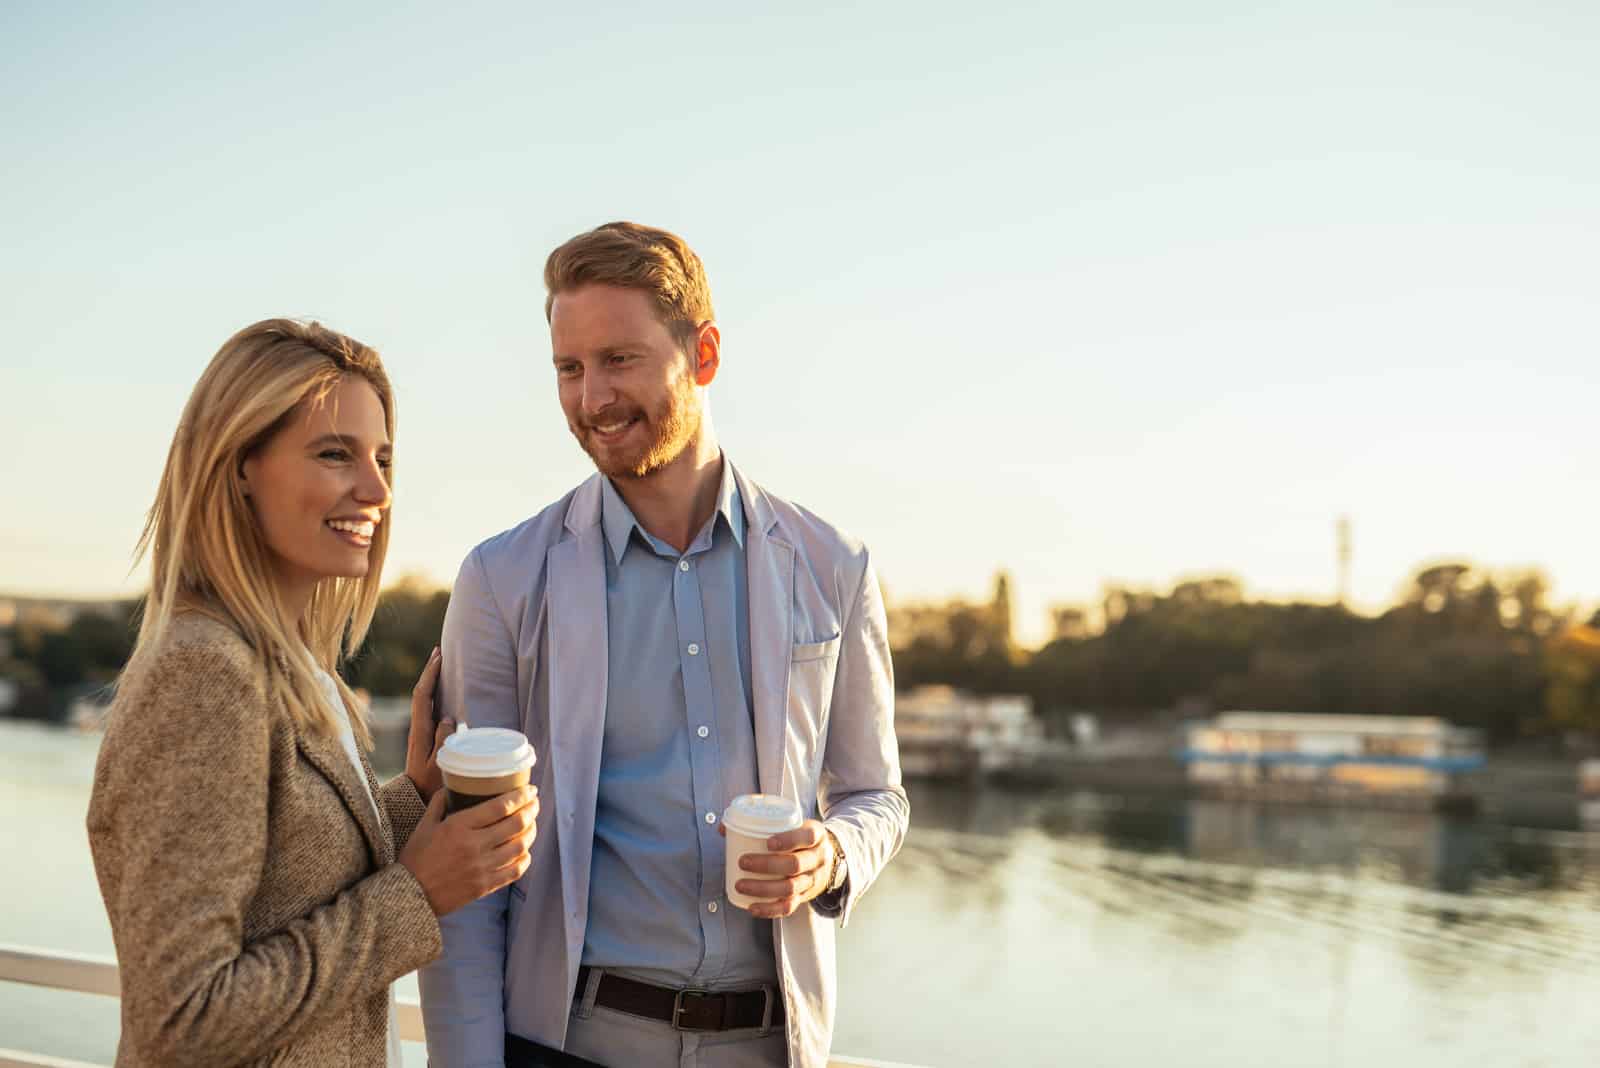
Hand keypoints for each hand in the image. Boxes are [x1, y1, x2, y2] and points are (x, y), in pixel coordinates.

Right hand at [398, 785, 538, 915]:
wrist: (409, 896)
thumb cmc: (415, 859)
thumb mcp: (424, 825)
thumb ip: (440, 803)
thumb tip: (453, 785)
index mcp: (459, 827)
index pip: (500, 807)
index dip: (521, 796)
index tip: (530, 789)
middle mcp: (474, 846)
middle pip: (516, 824)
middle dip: (531, 809)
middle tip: (534, 802)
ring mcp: (482, 868)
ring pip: (520, 846)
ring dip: (531, 831)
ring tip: (532, 823)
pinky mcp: (485, 886)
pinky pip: (515, 871)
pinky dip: (524, 858)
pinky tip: (524, 850)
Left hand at [404, 647, 453, 801]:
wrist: (413, 801)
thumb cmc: (429, 787)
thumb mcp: (439, 766)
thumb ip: (443, 742)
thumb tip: (449, 717)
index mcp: (419, 731)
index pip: (422, 696)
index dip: (430, 675)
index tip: (439, 657)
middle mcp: (417, 728)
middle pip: (421, 693)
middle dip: (429, 671)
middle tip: (439, 651)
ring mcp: (420, 732)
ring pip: (424, 700)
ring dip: (432, 680)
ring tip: (442, 664)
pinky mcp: (424, 738)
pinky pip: (430, 709)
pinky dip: (435, 694)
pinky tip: (444, 691)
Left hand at [724, 818, 834, 918]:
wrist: (827, 859)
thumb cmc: (801, 839)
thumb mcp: (793, 825)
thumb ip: (762, 823)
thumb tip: (724, 828)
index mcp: (816, 836)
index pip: (807, 837)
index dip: (788, 840)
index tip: (768, 843)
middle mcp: (817, 859)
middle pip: (795, 864)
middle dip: (767, 865)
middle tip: (743, 862)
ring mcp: (811, 880)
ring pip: (790, 888)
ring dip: (763, 888)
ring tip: (740, 885)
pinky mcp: (804, 897)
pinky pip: (788, 907)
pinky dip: (769, 910)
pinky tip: (752, 907)